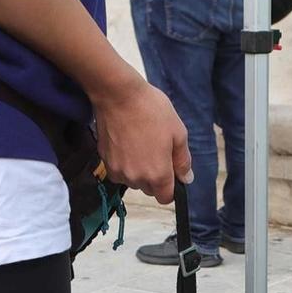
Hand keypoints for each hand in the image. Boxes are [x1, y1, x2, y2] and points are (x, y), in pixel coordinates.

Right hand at [93, 76, 191, 204]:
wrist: (118, 95)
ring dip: (138, 170)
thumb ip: (183, 161)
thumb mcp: (178, 133)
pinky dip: (124, 163)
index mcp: (158, 175)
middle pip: (149, 189)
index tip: (170, 170)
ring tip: (140, 144)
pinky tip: (126, 144)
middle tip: (156, 150)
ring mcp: (119, 172)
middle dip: (154, 177)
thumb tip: (186, 179)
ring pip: (133, 181)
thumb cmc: (151, 110)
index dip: (171, 187)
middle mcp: (137, 179)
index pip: (166, 198)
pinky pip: (119, 171)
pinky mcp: (105, 162)